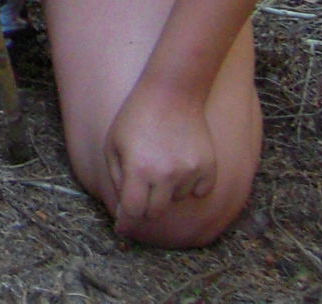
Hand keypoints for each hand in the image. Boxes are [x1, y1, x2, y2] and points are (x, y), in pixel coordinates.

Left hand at [103, 78, 216, 235]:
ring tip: (162, 160)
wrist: (172, 92)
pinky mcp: (208, 167)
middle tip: (141, 189)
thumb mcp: (113, 143)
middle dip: (145, 206)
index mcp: (138, 169)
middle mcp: (165, 174)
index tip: (122, 229)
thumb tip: (124, 209)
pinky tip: (181, 162)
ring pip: (177, 200)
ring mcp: (189, 171)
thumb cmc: (136, 117)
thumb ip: (117, 178)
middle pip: (155, 212)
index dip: (125, 221)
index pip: (133, 211)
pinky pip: (200, 192)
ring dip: (167, 190)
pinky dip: (191, 185)